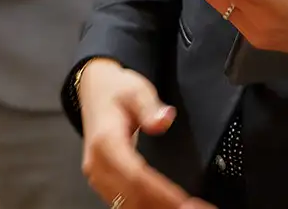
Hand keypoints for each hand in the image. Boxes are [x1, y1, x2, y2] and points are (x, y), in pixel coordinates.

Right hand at [77, 60, 212, 208]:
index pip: (135, 175)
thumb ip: (151, 107)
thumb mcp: (137, 90)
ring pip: (126, 204)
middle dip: (162, 205)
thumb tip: (164, 120)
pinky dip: (146, 207)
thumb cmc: (115, 90)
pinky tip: (165, 207)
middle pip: (131, 196)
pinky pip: (123, 202)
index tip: (184, 201)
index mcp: (105, 141)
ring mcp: (97, 175)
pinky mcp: (102, 181)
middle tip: (192, 208)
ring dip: (155, 208)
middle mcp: (97, 163)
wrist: (95, 89)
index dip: (161, 192)